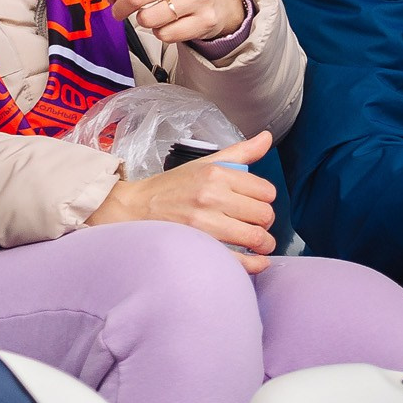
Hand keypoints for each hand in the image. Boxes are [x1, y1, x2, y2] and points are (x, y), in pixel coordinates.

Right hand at [85, 131, 277, 271]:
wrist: (136, 208)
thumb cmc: (172, 187)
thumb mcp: (204, 163)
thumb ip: (239, 152)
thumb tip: (266, 138)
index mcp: (215, 174)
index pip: (265, 190)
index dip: (265, 198)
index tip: (256, 202)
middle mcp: (211, 197)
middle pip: (264, 215)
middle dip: (265, 221)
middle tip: (255, 223)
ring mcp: (205, 225)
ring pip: (256, 237)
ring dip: (263, 243)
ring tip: (256, 242)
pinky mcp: (200, 248)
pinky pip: (240, 261)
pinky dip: (255, 264)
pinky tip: (257, 261)